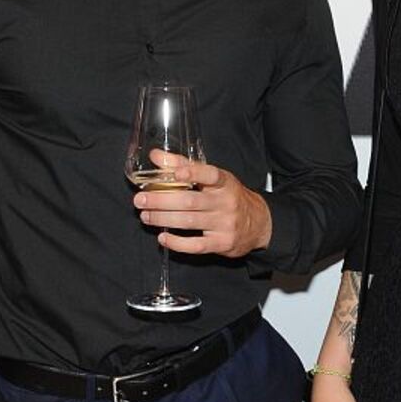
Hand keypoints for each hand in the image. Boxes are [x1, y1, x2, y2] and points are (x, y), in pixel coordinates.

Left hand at [134, 148, 273, 256]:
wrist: (259, 223)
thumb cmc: (230, 197)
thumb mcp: (214, 179)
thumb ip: (185, 166)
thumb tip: (156, 156)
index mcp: (225, 183)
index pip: (210, 174)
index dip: (193, 173)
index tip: (176, 173)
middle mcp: (226, 202)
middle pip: (190, 201)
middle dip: (161, 200)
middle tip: (140, 199)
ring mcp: (225, 224)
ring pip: (189, 222)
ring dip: (163, 219)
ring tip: (145, 216)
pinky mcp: (222, 243)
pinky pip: (196, 245)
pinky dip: (177, 243)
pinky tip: (163, 237)